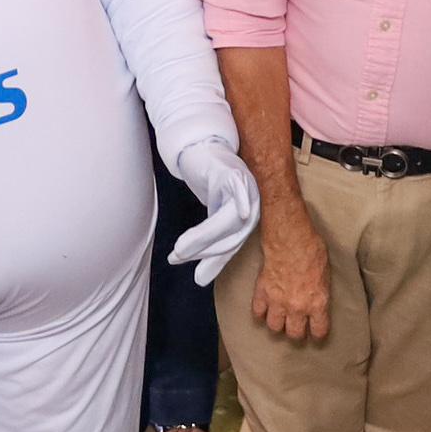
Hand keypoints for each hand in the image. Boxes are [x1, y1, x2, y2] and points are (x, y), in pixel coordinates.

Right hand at [168, 139, 259, 282]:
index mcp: (246, 220)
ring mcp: (244, 189)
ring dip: (205, 235)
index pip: (231, 246)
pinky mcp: (234, 172)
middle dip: (205, 250)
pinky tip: (242, 213)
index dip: (215, 262)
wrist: (205, 150)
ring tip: (182, 246)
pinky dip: (240, 200)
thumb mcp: (210, 219)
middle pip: (231, 235)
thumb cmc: (210, 186)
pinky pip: (237, 189)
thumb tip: (201, 281)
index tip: (199, 278)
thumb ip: (210, 246)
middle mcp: (250, 206)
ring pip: (230, 218)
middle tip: (179, 257)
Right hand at [247, 206, 330, 345]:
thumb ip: (320, 293)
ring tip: (279, 318)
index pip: (319, 331)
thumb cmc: (312, 251)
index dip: (317, 333)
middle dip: (296, 332)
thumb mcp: (326, 275)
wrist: (290, 239)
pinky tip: (264, 309)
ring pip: (274, 327)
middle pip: (294, 334)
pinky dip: (260, 313)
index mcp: (317, 303)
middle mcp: (297, 308)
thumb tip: (317, 300)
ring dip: (278, 324)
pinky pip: (258, 313)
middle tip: (296, 326)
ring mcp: (277, 302)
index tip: (316, 332)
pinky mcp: (262, 294)